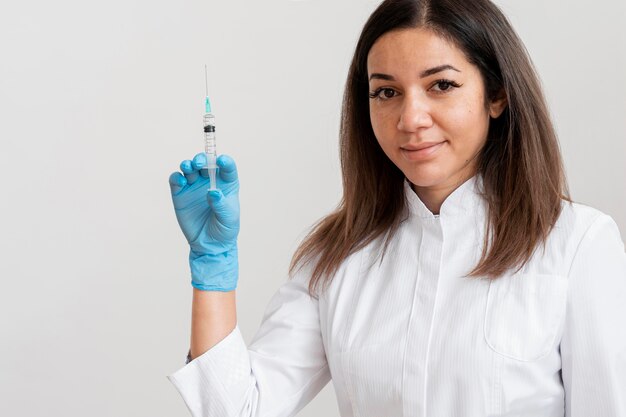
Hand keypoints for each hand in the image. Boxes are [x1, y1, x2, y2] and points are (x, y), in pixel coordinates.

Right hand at [169, 153, 239, 290]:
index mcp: (227, 184)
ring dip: (188, 164)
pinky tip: (181, 181)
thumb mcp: (228, 218)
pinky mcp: (180, 193)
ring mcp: (194, 186)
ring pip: (189, 168)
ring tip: (189, 168)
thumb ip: (221, 204)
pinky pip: (176, 180)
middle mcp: (210, 181)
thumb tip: (213, 192)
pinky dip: (177, 177)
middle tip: (199, 163)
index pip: (227, 167)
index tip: (221, 160)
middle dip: (202, 159)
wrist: (210, 246)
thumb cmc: (224, 230)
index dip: (225, 161)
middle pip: (206, 162)